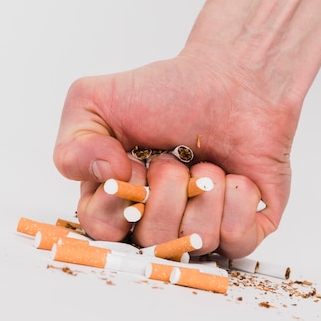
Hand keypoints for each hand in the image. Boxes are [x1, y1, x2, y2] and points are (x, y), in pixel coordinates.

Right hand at [54, 50, 298, 258]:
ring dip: (204, 190)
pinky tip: (236, 176)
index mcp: (122, 201)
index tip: (132, 165)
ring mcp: (206, 227)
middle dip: (167, 191)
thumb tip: (109, 178)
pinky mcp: (247, 227)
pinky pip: (238, 240)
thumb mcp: (95, 101)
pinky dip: (237, 200)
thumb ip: (73, 146)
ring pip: (198, 241)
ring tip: (209, 163)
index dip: (119, 201)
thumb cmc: (169, 90)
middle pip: (155, 242)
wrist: (233, 78)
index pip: (105, 233)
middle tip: (176, 158)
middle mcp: (163, 221)